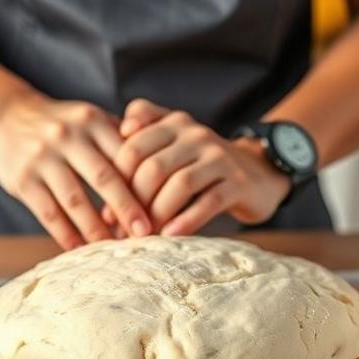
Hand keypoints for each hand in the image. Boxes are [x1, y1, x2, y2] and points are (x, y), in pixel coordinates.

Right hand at [0, 95, 150, 248]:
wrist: (6, 116)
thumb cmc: (62, 125)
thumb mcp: (90, 118)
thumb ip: (122, 139)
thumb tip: (160, 172)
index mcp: (92, 121)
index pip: (124, 155)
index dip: (143, 184)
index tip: (160, 208)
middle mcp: (67, 136)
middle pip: (104, 178)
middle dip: (127, 209)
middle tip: (145, 234)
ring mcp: (42, 158)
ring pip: (75, 200)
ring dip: (96, 228)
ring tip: (112, 248)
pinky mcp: (22, 179)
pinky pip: (48, 213)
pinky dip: (65, 234)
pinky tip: (79, 248)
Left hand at [109, 99, 290, 235]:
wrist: (257, 172)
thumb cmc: (200, 165)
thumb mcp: (170, 146)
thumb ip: (136, 149)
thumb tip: (101, 185)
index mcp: (173, 123)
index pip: (133, 148)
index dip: (117, 182)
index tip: (108, 212)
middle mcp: (196, 134)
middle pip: (153, 168)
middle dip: (135, 202)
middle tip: (125, 229)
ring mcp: (219, 157)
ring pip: (180, 185)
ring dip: (158, 213)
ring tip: (146, 234)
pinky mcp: (238, 182)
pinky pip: (208, 202)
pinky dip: (186, 221)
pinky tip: (171, 235)